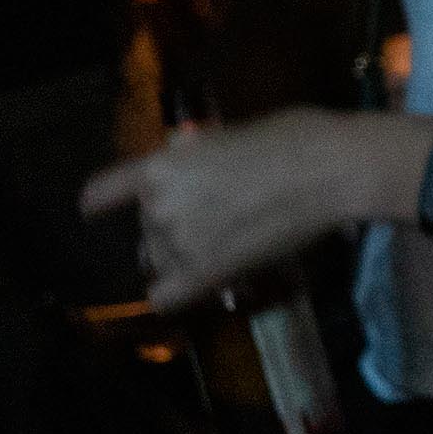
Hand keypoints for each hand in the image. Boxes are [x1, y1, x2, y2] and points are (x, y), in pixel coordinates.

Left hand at [81, 110, 394, 312]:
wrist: (331, 169)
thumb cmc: (292, 137)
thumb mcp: (228, 136)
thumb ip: (196, 158)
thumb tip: (186, 160)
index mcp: (159, 168)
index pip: (102, 194)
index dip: (101, 204)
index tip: (100, 210)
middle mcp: (158, 208)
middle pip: (146, 228)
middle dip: (172, 223)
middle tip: (214, 216)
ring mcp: (180, 244)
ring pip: (160, 260)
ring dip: (182, 254)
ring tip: (224, 243)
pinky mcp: (208, 274)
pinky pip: (168, 297)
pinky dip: (178, 291)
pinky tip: (196, 283)